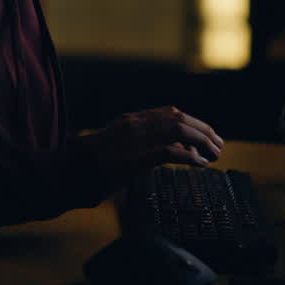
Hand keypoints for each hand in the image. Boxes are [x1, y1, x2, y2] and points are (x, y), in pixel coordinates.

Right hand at [83, 106, 224, 178]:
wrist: (67, 172)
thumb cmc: (88, 165)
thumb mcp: (114, 147)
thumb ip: (138, 145)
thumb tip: (167, 154)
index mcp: (130, 120)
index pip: (169, 112)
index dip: (192, 122)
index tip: (204, 134)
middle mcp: (135, 124)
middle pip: (179, 118)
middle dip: (203, 131)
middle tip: (217, 145)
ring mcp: (135, 139)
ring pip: (180, 130)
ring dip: (201, 141)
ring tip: (213, 154)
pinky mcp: (135, 158)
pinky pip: (170, 152)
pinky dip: (190, 156)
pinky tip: (199, 164)